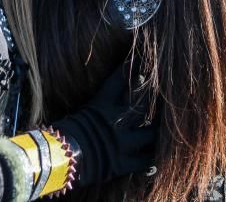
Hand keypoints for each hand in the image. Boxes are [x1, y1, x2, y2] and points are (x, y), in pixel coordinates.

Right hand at [51, 64, 154, 185]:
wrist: (56, 160)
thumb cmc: (59, 135)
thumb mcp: (76, 115)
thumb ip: (92, 110)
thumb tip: (98, 105)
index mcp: (100, 106)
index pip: (119, 81)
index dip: (131, 70)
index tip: (142, 62)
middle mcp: (114, 122)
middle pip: (143, 105)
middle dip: (154, 100)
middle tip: (166, 94)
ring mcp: (120, 143)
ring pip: (151, 134)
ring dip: (159, 131)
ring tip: (168, 129)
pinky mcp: (121, 164)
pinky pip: (144, 162)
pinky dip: (151, 161)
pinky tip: (157, 161)